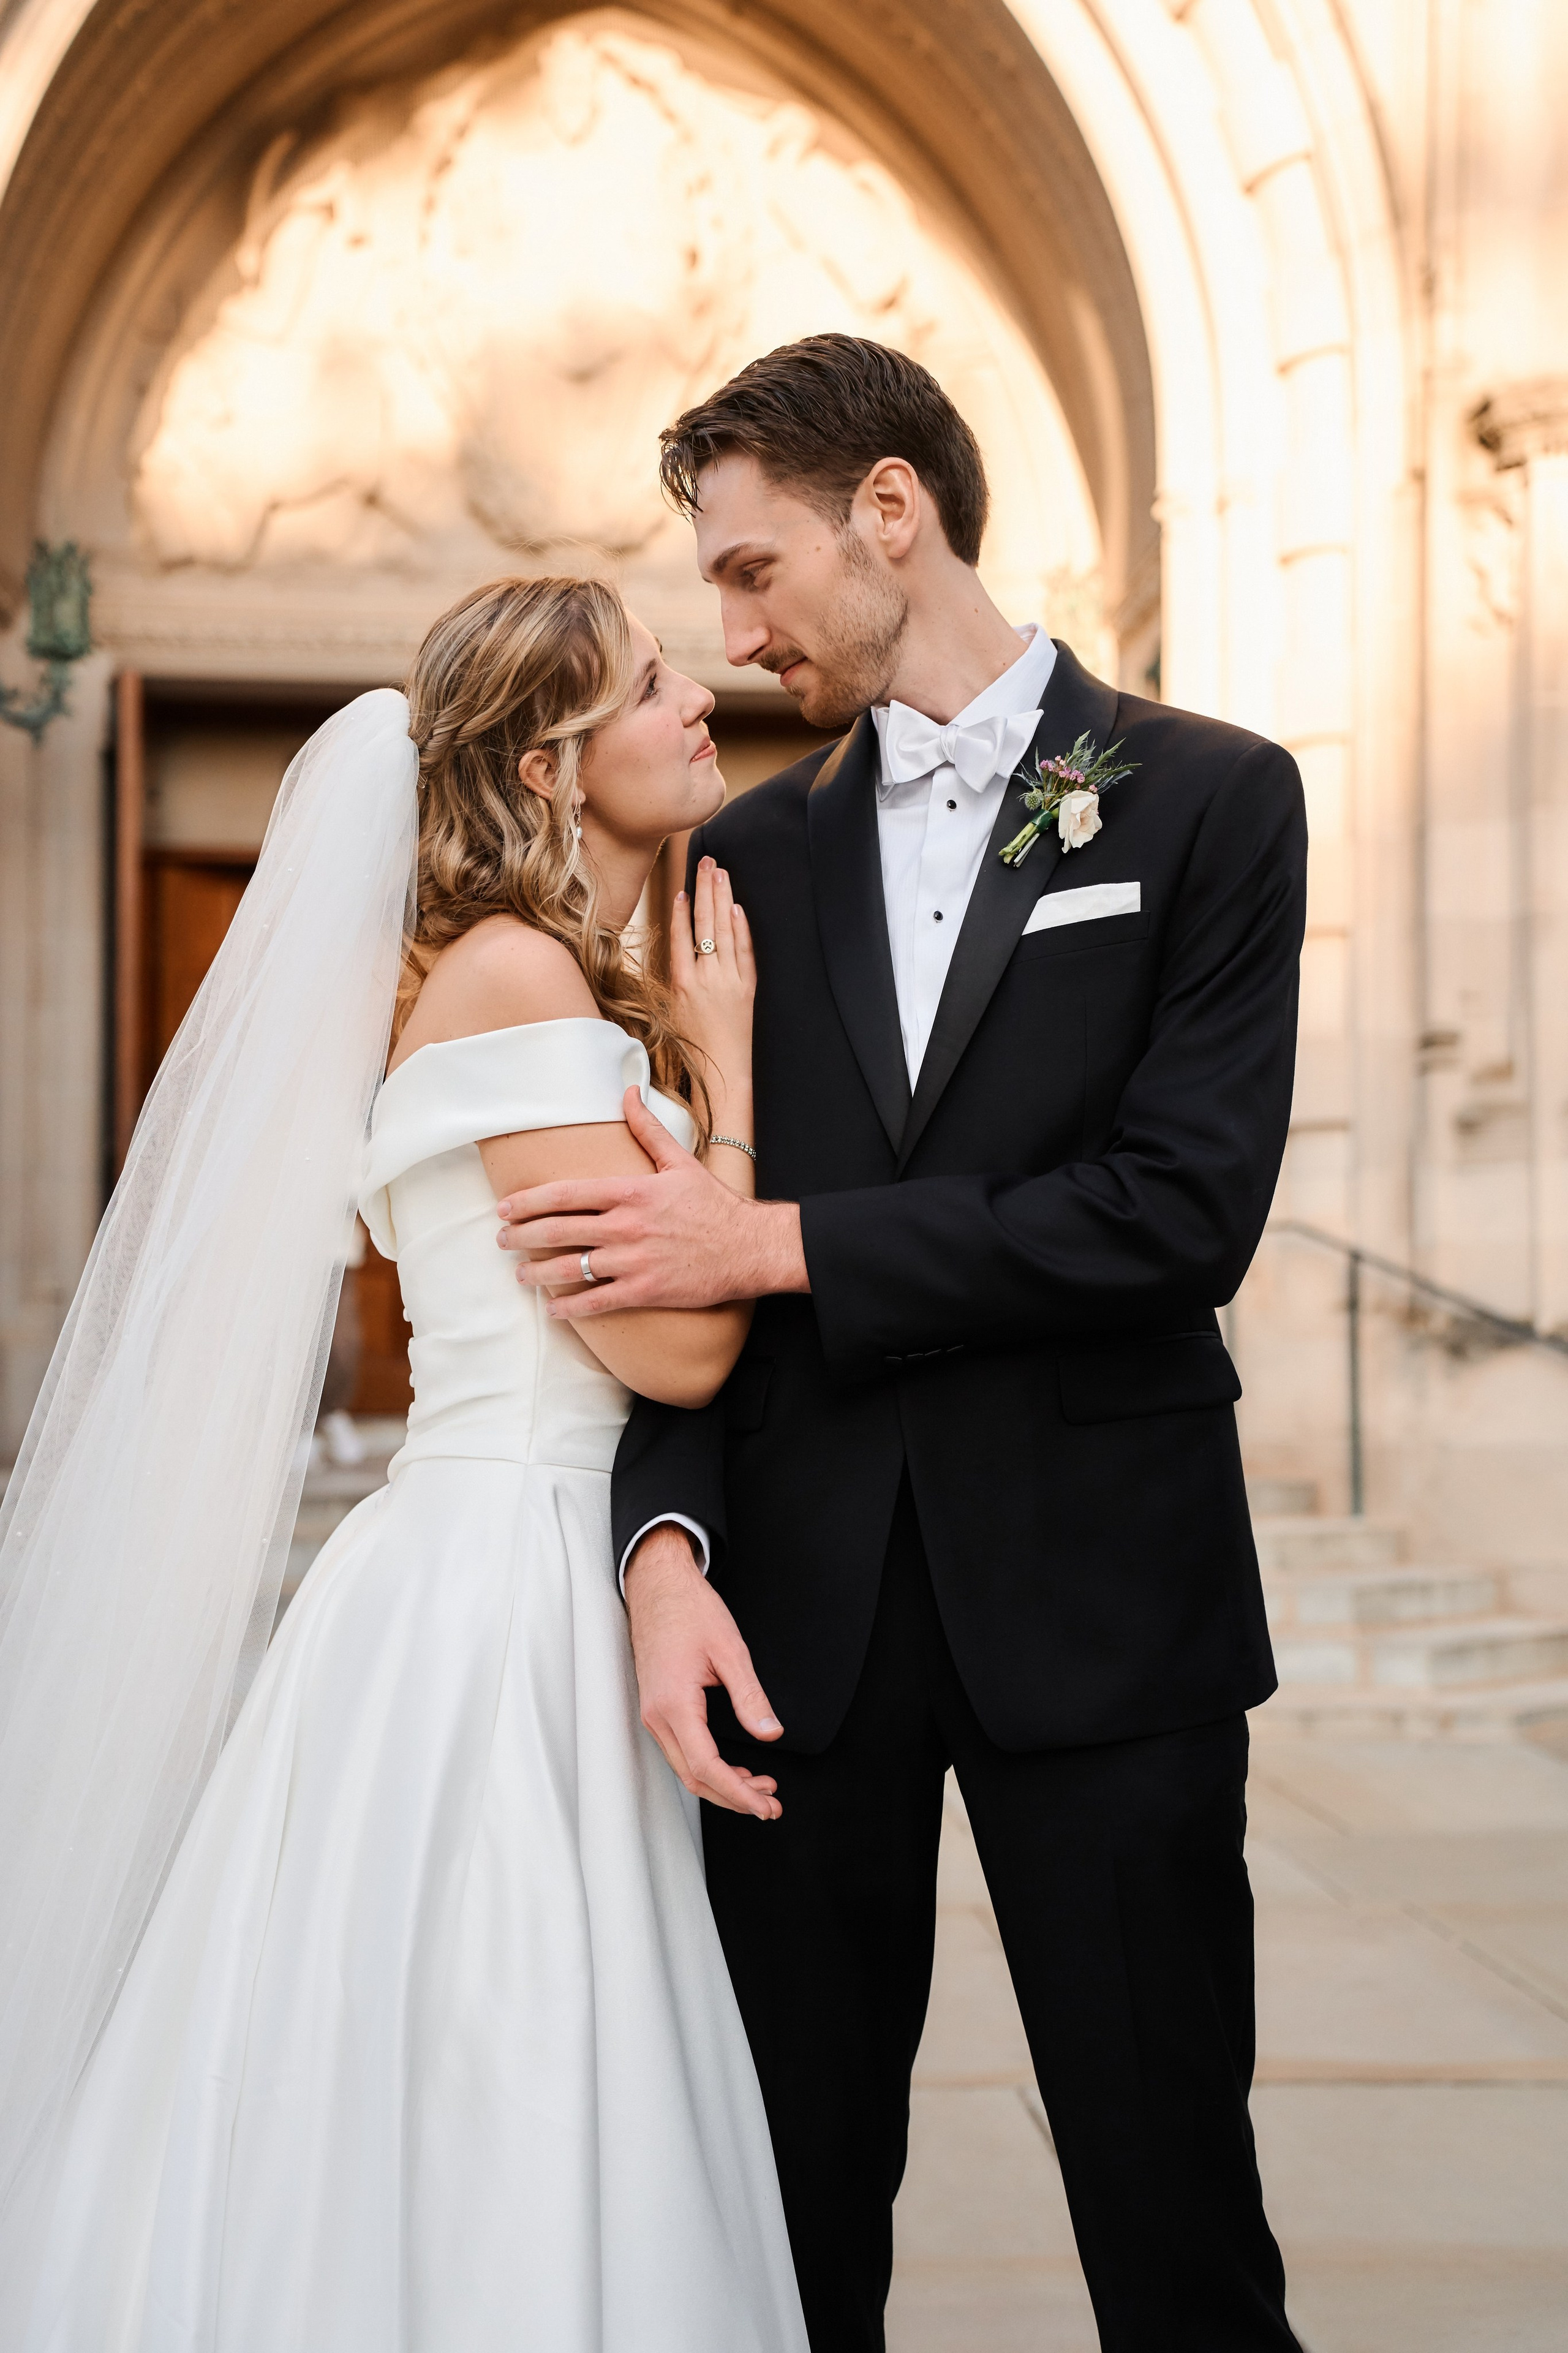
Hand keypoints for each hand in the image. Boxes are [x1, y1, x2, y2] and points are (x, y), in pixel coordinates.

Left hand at [496, 1087, 809, 1314]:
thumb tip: (628, 1092)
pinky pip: (596, 1302)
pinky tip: (552, 1308)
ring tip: (519, 1274)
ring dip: (537, 1272)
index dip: (529, 1202)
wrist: (749, 1247)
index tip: (506, 1208)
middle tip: (502, 1240)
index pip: (565, 1194)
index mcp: (630, 1191)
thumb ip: (647, 1129)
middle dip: (522, 1236)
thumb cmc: (714, 1205)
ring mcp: (633, 1261)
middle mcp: (626, 1226)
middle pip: (558, 1230)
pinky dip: (569, 1308)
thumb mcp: (680, 1161)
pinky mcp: (645, 1291)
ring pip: (570, 1268)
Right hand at [625, 1524, 783, 1818]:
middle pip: (694, 1778)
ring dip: (723, 1785)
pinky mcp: (657, 1709)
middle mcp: (657, 1716)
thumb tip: (771, 1735)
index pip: (707, 1768)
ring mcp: (653, 1714)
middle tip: (771, 1805)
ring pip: (686, 1769)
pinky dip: (708, 1768)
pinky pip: (681, 1752)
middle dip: (734, 1798)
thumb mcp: (730, 1650)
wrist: (658, 1586)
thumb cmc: (690, 1611)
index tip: (767, 1804)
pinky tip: (734, 1769)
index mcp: (674, 1704)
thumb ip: (751, 1698)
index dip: (739, 1793)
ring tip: (761, 1789)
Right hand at [669, 857, 753, 1096]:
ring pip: (725, 931)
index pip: (681, 937)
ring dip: (724, 899)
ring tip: (721, 873)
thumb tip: (680, 949)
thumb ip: (676, 978)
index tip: (682, 889)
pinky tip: (737, 908)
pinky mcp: (747, 989)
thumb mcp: (671, 1012)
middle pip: (705, 924)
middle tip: (707, 862)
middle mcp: (705, 979)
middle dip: (706, 890)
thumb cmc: (692, 1047)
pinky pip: (744, 952)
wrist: (722, 1072)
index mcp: (681, 984)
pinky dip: (741, 928)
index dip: (681, 911)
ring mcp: (728, 982)